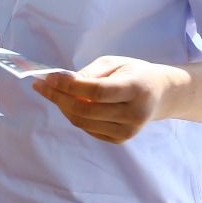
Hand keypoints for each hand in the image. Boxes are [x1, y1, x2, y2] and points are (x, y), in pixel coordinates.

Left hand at [31, 55, 180, 143]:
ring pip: (82, 122)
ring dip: (62, 106)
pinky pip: (87, 129)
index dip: (70, 86)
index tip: (49, 77)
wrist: (160, 95)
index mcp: (136, 89)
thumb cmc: (133, 73)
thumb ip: (90, 73)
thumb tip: (62, 82)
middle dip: (59, 97)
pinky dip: (74, 115)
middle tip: (41, 85)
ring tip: (52, 91)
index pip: (98, 91)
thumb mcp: (114, 63)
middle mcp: (134, 114)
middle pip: (86, 110)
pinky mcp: (120, 140)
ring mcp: (128, 131)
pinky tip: (69, 102)